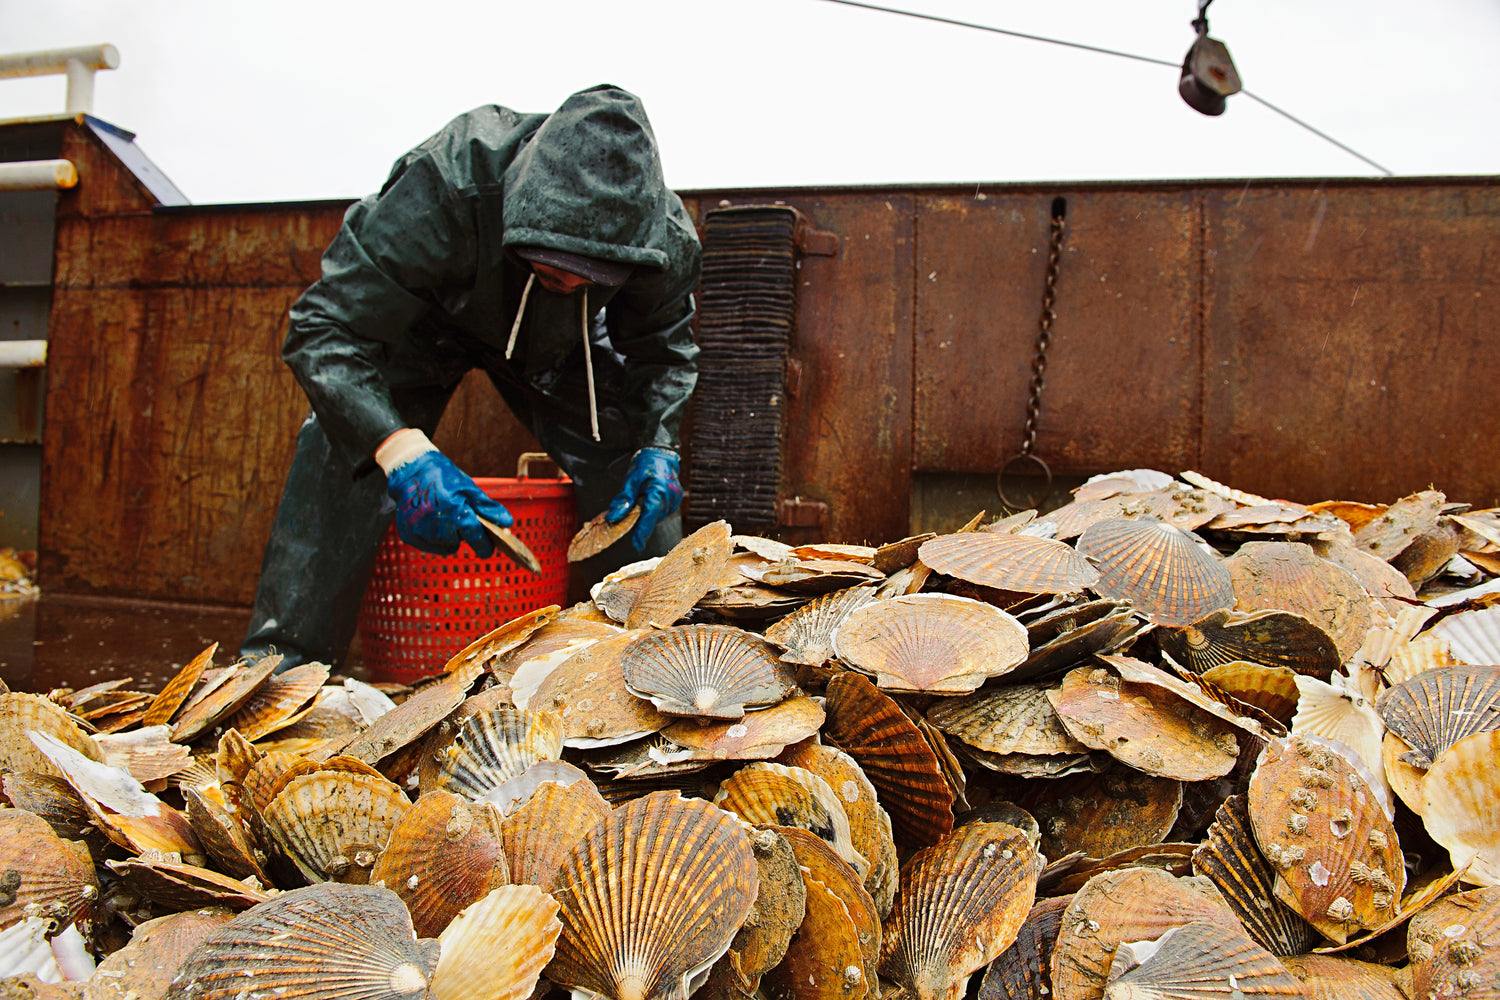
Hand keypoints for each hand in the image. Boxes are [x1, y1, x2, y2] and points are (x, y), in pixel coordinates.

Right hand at [384, 450, 512, 556]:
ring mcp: (421, 531)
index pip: (476, 537)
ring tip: (442, 514)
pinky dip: (433, 538)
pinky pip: (430, 546)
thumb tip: (508, 523)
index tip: (487, 549)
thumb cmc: (443, 477)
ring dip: (447, 536)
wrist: (410, 469)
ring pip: (445, 546)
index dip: (484, 545)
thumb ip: (488, 509)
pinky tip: (430, 521)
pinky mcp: (409, 535)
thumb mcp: (469, 488)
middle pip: (459, 541)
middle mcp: (437, 525)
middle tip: (456, 513)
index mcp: (456, 512)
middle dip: (462, 532)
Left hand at [606, 447, 681, 550]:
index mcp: (658, 490)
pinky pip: (663, 512)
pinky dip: (654, 511)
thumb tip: (612, 518)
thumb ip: (623, 501)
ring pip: (658, 516)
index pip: (650, 515)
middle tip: (628, 515)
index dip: (643, 532)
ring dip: (648, 515)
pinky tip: (649, 501)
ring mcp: (676, 498)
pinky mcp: (677, 499)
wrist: (660, 453)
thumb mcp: (630, 481)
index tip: (637, 545)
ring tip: (641, 501)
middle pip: (653, 518)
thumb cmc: (644, 465)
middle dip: (641, 521)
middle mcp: (670, 496)